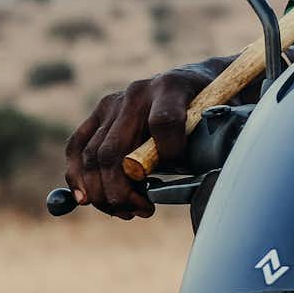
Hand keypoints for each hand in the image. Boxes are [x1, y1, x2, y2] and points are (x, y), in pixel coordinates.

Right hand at [61, 59, 224, 218]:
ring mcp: (113, 102)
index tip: (180, 171)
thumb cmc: (209, 108)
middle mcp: (137, 92)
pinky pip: (77, 147)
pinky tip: (85, 198)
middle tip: (141, 211)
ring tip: (125, 211)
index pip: (165, 122)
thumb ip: (203, 146)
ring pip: (93, 155)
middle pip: (115, 150)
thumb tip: (185, 178)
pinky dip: (77, 176)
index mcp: (172, 87)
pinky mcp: (99, 113)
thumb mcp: (216, 121)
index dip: (170, 153)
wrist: (195, 81)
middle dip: (122, 191)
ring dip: (103, 192)